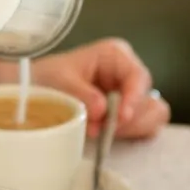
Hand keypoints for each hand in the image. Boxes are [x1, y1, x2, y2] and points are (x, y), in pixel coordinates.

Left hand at [32, 39, 169, 139]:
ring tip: (100, 131)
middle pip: (148, 99)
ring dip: (129, 129)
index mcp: (116, 55)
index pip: (138, 76)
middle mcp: (129, 73)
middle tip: (104, 129)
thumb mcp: (60, 81)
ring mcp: (132, 94)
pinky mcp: (130, 113)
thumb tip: (102, 110)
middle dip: (128, 119)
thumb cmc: (50, 77)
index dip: (134, 98)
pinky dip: (129, 135)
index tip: (121, 116)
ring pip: (152, 116)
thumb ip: (82, 95)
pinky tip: (106, 134)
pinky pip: (144, 128)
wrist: (38, 89)